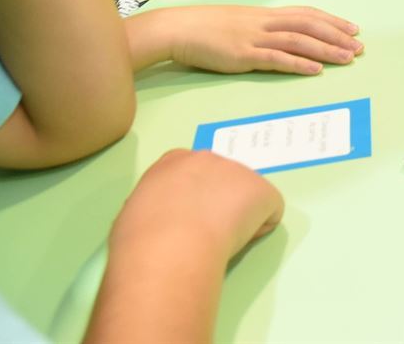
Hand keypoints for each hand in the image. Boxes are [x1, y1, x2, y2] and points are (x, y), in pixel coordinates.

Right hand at [110, 149, 282, 263]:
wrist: (169, 244)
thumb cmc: (141, 236)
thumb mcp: (135, 212)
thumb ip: (153, 207)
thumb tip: (160, 221)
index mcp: (172, 162)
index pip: (192, 171)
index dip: (193, 196)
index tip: (188, 217)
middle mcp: (208, 158)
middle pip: (222, 179)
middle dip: (217, 202)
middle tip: (202, 232)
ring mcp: (238, 171)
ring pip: (246, 196)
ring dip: (237, 215)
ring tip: (216, 240)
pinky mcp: (262, 190)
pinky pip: (268, 212)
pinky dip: (259, 228)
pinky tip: (237, 241)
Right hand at [155, 5, 362, 74]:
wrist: (179, 28)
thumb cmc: (206, 27)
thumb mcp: (240, 22)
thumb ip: (262, 28)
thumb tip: (282, 37)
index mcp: (265, 14)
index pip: (307, 14)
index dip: (332, 21)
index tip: (353, 28)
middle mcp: (265, 22)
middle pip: (309, 25)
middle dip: (337, 36)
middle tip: (360, 46)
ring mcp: (255, 38)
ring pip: (299, 41)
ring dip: (326, 50)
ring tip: (347, 58)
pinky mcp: (243, 55)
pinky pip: (276, 59)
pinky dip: (298, 64)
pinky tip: (316, 70)